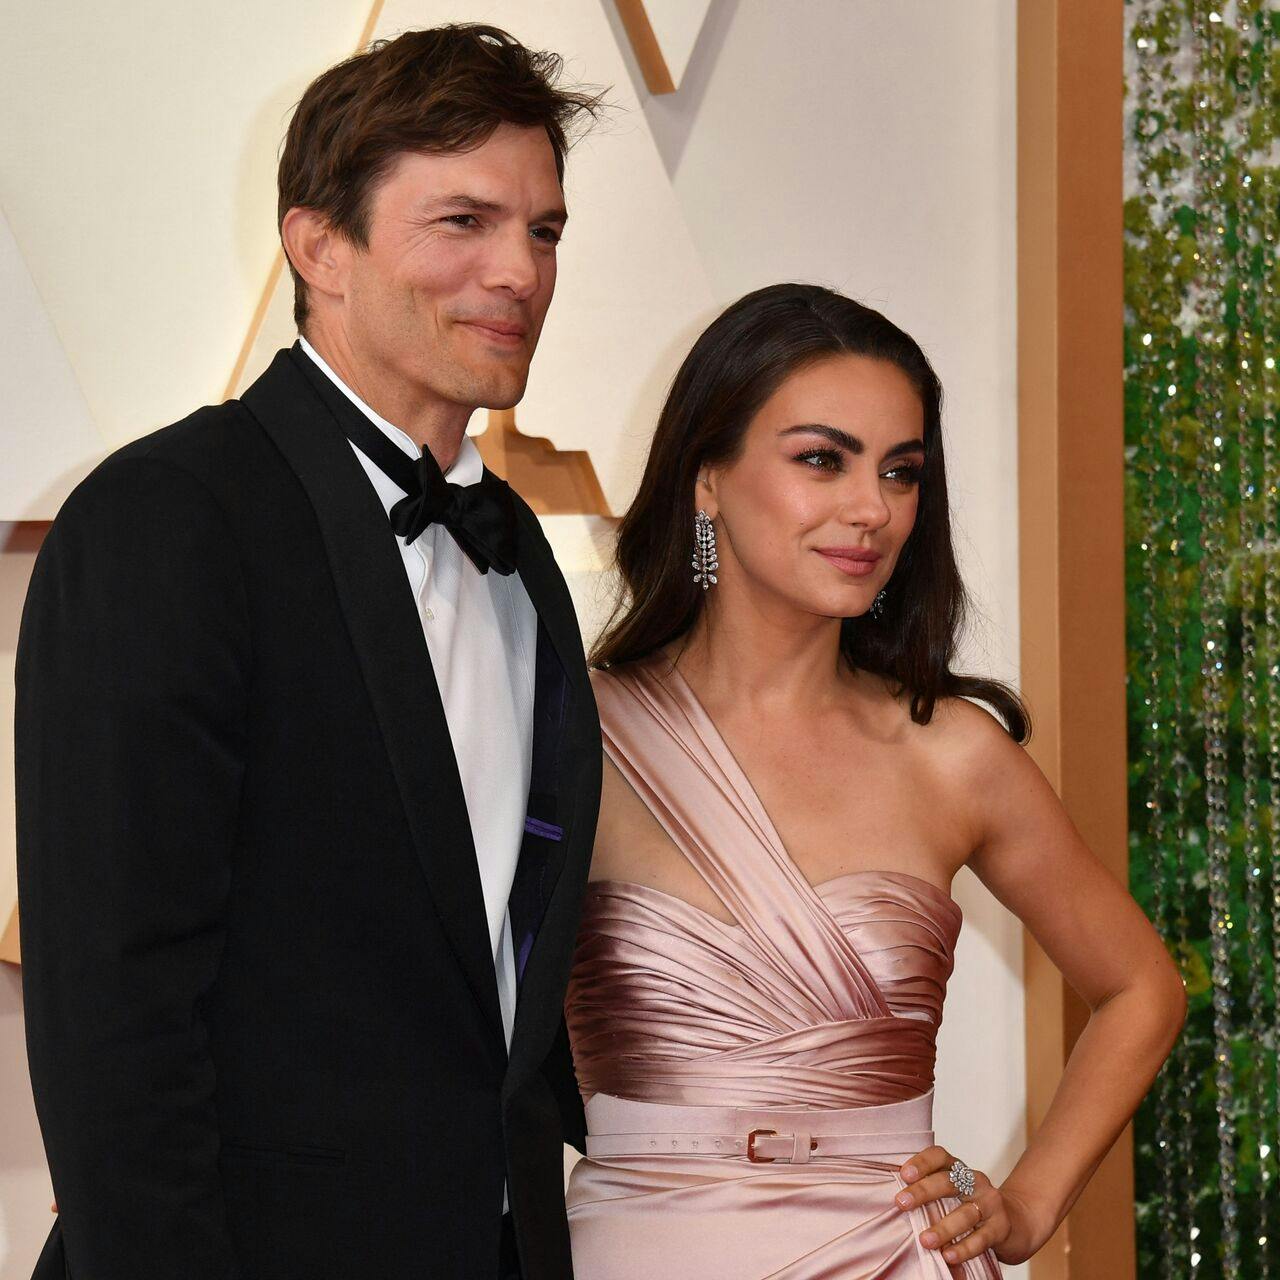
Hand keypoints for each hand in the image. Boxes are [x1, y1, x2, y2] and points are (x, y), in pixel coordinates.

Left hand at [895, 1144, 1018, 1265]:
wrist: (1014, 1221)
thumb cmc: (970, 1205)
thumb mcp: (951, 1193)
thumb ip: (929, 1190)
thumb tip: (890, 1198)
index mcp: (958, 1169)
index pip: (939, 1156)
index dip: (922, 1162)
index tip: (904, 1174)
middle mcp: (975, 1181)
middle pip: (949, 1181)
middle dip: (924, 1191)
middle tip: (901, 1203)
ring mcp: (990, 1203)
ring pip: (965, 1213)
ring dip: (943, 1228)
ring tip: (924, 1240)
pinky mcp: (1001, 1227)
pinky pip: (982, 1238)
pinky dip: (964, 1248)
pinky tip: (948, 1255)